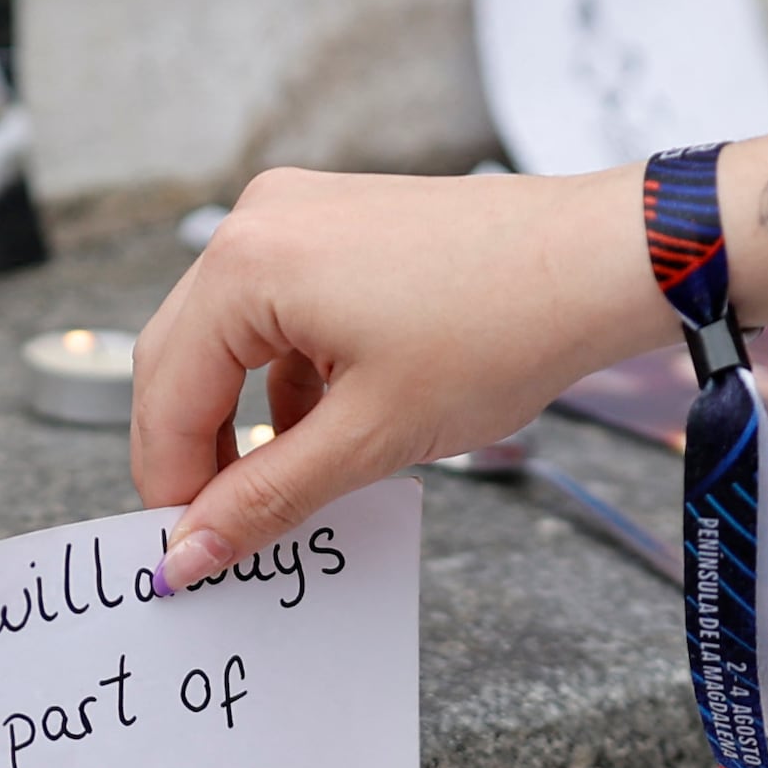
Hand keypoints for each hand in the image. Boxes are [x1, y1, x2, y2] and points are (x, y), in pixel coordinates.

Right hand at [130, 166, 670, 588]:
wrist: (601, 263)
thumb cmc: (500, 331)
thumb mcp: (369, 436)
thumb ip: (266, 498)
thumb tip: (188, 552)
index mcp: (246, 265)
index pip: (165, 394)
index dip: (170, 484)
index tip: (186, 552)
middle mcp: (256, 223)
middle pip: (180, 358)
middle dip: (193, 450)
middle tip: (215, 531)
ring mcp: (297, 215)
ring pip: (228, 338)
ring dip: (240, 416)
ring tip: (279, 487)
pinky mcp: (337, 223)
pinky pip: (276, 313)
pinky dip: (284, 377)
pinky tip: (322, 429)